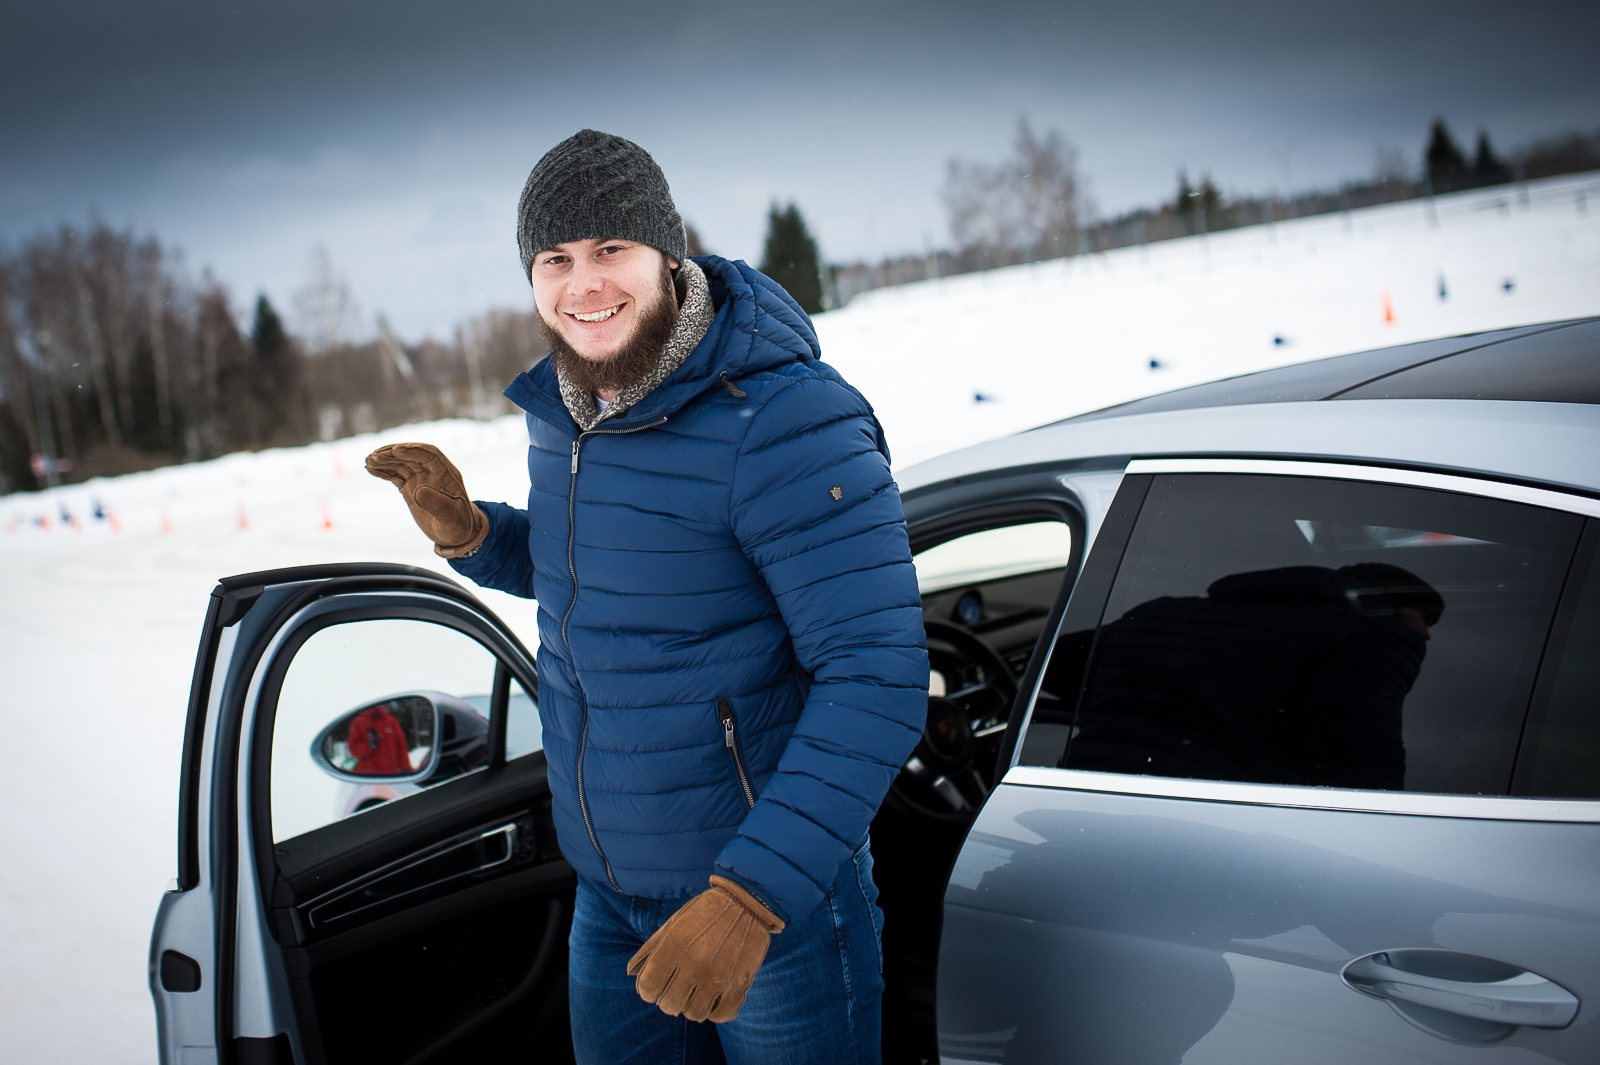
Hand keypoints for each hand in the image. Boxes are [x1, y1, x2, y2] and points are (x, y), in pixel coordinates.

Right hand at [364, 443, 488, 557]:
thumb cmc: (458, 526)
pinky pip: (395, 475)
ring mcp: (421, 478)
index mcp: (447, 474)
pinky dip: (383, 471)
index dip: (413, 450)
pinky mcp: (411, 486)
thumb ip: (437, 504)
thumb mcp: (451, 518)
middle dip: (393, 454)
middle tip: (374, 456)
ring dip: (385, 461)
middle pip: (412, 456)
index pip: (430, 455)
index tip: (396, 450)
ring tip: (368, 461)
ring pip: (401, 464)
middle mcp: (433, 472)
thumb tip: (419, 490)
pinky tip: (370, 469)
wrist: (455, 533)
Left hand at [627, 876, 784, 1022]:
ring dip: (691, 1005)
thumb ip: (649, 950)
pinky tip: (714, 998)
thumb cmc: (704, 912)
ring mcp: (718, 978)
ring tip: (696, 991)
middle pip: (669, 1005)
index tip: (656, 982)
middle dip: (668, 998)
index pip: (648, 990)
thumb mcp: (673, 924)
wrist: (746, 902)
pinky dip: (715, 1011)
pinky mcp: (739, 984)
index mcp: (674, 949)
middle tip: (677, 986)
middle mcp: (694, 966)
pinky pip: (721, 1015)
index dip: (648, 989)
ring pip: (694, 1014)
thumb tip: (631, 974)